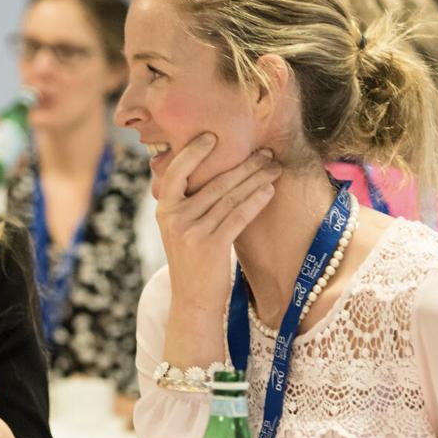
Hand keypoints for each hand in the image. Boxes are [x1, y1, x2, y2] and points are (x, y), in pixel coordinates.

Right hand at [158, 133, 280, 318]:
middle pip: (213, 183)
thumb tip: (212, 173)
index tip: (213, 136)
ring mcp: (191, 232)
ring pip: (229, 197)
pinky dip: (255, 201)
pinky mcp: (210, 246)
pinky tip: (269, 191)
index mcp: (163, 209)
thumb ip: (187, 204)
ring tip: (274, 168)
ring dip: (256, 180)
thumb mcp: (179, 230)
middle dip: (243, 165)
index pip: (176, 172)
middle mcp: (174, 218)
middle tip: (265, 152)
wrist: (193, 301)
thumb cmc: (192, 262)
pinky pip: (237, 216)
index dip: (193, 152)